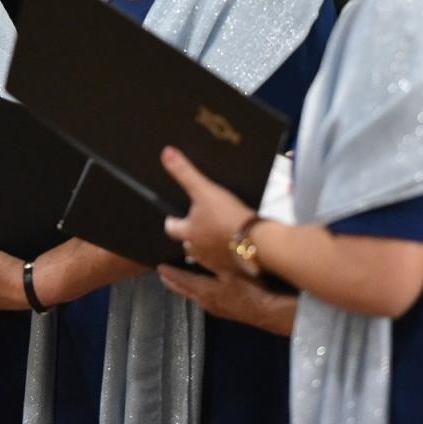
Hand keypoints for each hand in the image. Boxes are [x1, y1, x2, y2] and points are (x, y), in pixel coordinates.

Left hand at [157, 264, 292, 334]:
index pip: (182, 281)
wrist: (272, 311)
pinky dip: (197, 290)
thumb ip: (209, 258)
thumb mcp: (229, 269)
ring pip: (195, 295)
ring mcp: (218, 308)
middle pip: (185, 291)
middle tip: (163, 274)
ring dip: (185, 287)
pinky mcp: (228, 310)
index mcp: (205, 291)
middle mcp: (207, 302)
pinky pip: (205, 298)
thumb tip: (190, 247)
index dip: (171, 274)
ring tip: (178, 279)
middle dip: (174, 282)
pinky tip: (202, 287)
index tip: (159, 267)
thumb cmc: (251, 287)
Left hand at [162, 145, 249, 268]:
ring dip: (206, 250)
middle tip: (195, 230)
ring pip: (205, 258)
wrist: (257, 243)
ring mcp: (215, 262)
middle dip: (190, 238)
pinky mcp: (233, 270)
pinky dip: (226, 262)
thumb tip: (165, 153)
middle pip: (187, 245)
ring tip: (213, 241)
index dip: (171, 222)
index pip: (171, 228)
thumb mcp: (204, 190)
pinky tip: (233, 256)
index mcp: (188, 232)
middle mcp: (198, 250)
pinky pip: (225, 268)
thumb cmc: (226, 216)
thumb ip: (184, 172)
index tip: (171, 219)